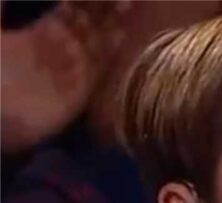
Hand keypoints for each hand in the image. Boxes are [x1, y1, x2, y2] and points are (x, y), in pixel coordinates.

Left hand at [0, 1, 128, 152]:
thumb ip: (4, 4)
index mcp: (37, 33)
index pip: (70, 8)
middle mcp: (59, 50)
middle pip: (89, 22)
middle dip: (105, 4)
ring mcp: (71, 71)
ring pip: (98, 41)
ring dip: (113, 22)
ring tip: (128, 2)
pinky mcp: (78, 93)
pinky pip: (99, 68)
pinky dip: (111, 49)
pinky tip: (122, 30)